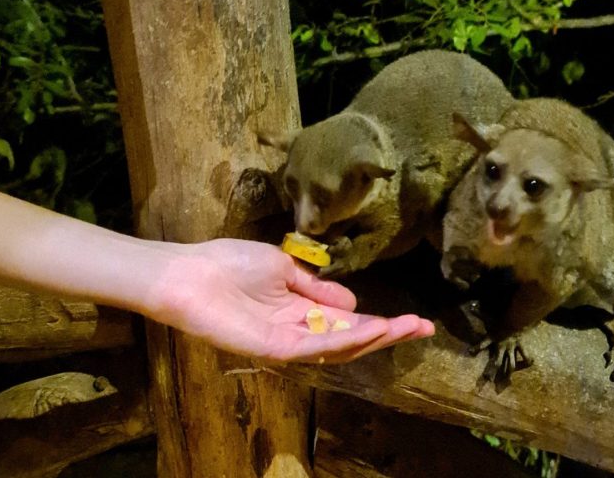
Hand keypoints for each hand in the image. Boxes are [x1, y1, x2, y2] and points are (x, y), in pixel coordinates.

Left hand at [149, 238, 433, 363]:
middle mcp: (298, 330)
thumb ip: (316, 287)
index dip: (380, 320)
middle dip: (389, 333)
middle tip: (424, 327)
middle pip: (351, 338)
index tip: (413, 317)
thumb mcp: (283, 268)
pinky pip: (317, 346)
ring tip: (408, 327)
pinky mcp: (274, 348)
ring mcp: (287, 342)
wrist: (189, 274)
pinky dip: (346, 339)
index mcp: (300, 311)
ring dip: (375, 337)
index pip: (347, 320)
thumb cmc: (229, 264)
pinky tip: (373, 328)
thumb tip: (352, 301)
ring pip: (340, 347)